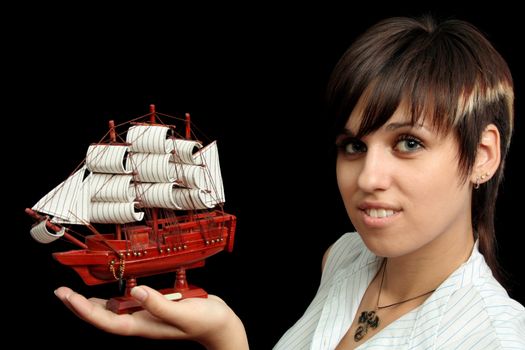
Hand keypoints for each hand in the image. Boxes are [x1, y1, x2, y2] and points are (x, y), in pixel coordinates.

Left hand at [54, 286, 248, 349]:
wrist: (222, 324)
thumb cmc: (207, 322)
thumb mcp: (184, 313)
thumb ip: (160, 304)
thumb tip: (135, 291)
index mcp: (145, 324)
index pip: (107, 321)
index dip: (84, 310)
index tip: (68, 297)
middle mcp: (143, 320)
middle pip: (104, 317)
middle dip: (81, 307)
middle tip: (62, 293)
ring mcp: (149, 314)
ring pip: (115, 310)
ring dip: (95, 303)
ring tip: (78, 293)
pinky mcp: (156, 306)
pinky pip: (131, 301)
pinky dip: (118, 294)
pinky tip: (117, 286)